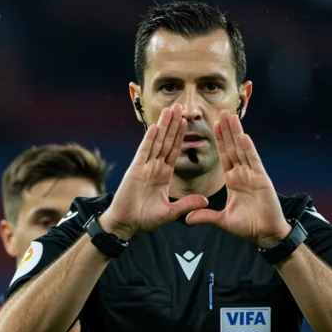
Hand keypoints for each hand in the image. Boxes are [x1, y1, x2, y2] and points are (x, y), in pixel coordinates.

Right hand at [100, 106, 208, 239]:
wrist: (126, 224)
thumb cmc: (145, 219)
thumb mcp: (170, 212)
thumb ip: (187, 204)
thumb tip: (206, 200)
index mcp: (163, 175)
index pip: (174, 151)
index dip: (180, 136)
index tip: (186, 121)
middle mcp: (154, 167)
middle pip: (166, 141)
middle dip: (173, 124)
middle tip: (180, 106)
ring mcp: (144, 167)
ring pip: (156, 142)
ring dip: (164, 125)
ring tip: (170, 109)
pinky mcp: (135, 170)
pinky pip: (144, 151)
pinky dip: (150, 139)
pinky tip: (156, 126)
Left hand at [185, 110, 290, 247]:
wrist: (266, 235)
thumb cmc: (248, 227)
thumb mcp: (222, 221)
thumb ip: (205, 216)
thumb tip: (188, 219)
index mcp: (234, 181)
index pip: (224, 156)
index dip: (219, 141)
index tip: (213, 125)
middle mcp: (243, 174)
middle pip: (233, 148)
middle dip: (227, 130)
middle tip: (221, 111)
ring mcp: (253, 175)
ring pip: (242, 150)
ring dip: (236, 133)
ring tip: (231, 116)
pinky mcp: (262, 180)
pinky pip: (253, 162)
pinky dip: (249, 149)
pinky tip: (243, 136)